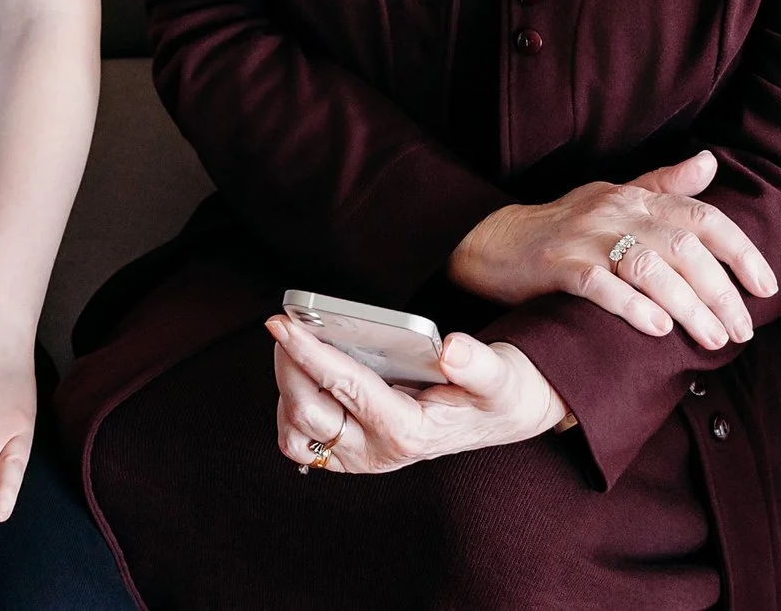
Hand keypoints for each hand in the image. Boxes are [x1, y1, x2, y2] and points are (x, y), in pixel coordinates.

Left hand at [267, 318, 565, 473]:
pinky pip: (300, 441)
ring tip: (293, 349)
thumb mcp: (499, 376)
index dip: (308, 351)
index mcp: (407, 431)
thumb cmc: (495, 393)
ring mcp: (359, 458)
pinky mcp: (348, 455)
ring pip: (295, 432)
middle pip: (307, 409)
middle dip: (288, 363)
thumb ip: (478, 365)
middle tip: (286, 324)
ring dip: (285, 389)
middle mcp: (377, 452)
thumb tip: (451, 349)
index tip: (280, 322)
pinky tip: (302, 377)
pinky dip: (290, 410)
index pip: (345, 386)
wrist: (498, 417)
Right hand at [446, 149, 777, 349]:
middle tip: (742, 330)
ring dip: (688, 305)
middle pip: (683, 248)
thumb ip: (664, 185)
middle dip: (721, 292)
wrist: (496, 241)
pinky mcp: (557, 266)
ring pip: (649, 268)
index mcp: (636, 198)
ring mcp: (586, 238)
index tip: (767, 287)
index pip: (703, 217)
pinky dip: (631, 306)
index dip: (741, 251)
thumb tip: (711, 162)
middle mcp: (616, 212)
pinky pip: (599, 285)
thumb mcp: (616, 196)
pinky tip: (657, 328)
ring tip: (713, 339)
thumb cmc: (565, 224)